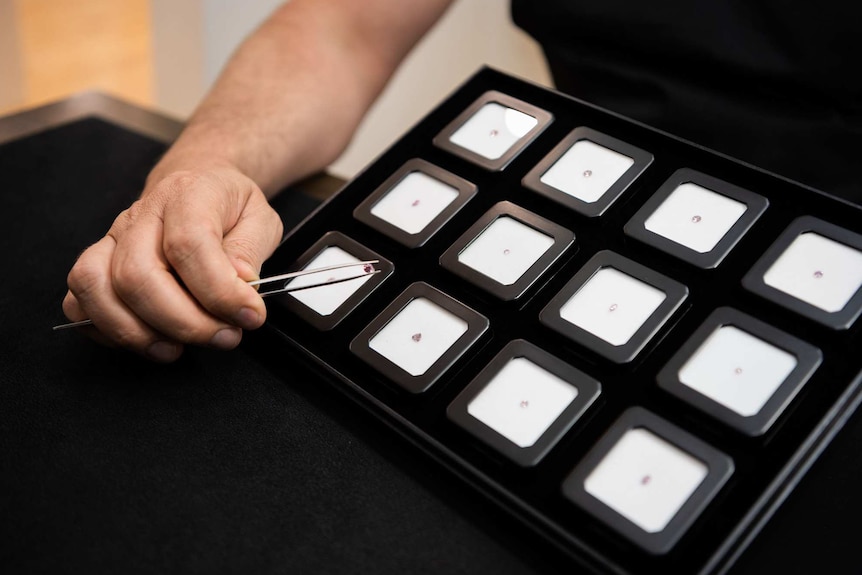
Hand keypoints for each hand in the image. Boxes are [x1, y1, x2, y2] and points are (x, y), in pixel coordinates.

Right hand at [62, 167, 283, 361]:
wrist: (199, 183)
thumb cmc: (229, 207)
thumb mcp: (259, 218)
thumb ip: (249, 251)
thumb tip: (240, 283)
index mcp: (187, 194)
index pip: (189, 244)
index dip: (219, 291)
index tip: (249, 316)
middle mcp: (141, 215)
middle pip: (138, 275)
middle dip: (183, 322)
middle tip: (223, 337)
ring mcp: (112, 238)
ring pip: (99, 289)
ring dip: (140, 332)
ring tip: (179, 347)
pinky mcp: (97, 262)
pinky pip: (79, 300)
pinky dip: (106, 329)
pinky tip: (146, 338)